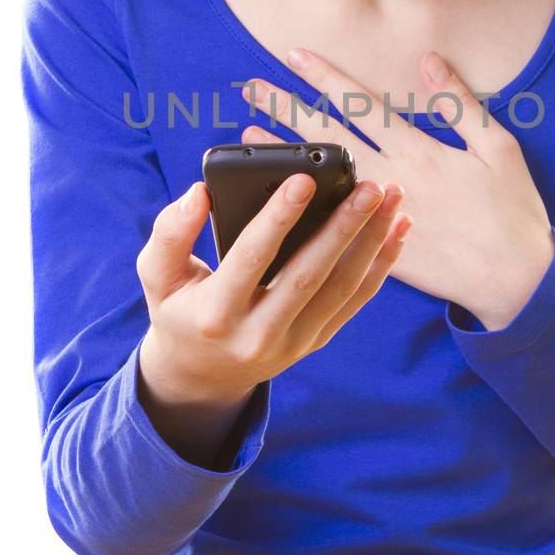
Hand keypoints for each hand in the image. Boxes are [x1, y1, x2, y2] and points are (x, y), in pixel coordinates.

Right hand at [135, 171, 408, 409]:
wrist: (200, 375)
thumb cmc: (179, 309)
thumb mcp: (157, 276)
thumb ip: (169, 233)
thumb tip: (199, 192)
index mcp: (215, 314)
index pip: (251, 259)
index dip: (277, 219)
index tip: (303, 179)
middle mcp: (258, 334)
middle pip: (309, 276)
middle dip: (343, 228)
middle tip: (370, 187)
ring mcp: (292, 343)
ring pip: (341, 289)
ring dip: (372, 242)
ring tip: (392, 198)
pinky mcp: (315, 342)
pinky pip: (354, 302)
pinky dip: (380, 266)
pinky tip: (397, 230)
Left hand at [239, 47, 554, 331]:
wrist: (514, 280)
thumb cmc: (511, 211)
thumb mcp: (498, 147)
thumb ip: (460, 103)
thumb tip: (430, 61)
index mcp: (417, 151)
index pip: (359, 104)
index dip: (324, 77)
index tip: (292, 55)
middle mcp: (389, 180)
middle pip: (326, 136)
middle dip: (286, 108)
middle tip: (250, 88)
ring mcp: (377, 217)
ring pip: (317, 176)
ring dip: (283, 152)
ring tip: (249, 133)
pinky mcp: (374, 248)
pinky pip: (328, 221)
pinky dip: (299, 204)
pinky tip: (275, 195)